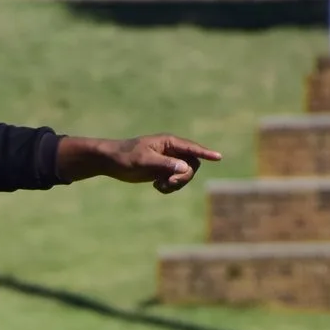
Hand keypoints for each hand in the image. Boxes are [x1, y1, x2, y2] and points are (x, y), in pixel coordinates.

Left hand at [57, 134, 220, 192]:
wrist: (111, 162)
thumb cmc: (125, 156)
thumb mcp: (144, 160)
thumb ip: (165, 164)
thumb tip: (185, 168)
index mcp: (168, 142)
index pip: (191, 148)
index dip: (205, 152)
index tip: (218, 157)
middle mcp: (171, 150)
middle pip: (192, 165)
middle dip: (184, 177)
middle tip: (169, 184)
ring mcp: (169, 161)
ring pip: (186, 174)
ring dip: (177, 184)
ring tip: (160, 186)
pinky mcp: (164, 171)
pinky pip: (177, 181)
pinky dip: (171, 187)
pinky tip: (157, 187)